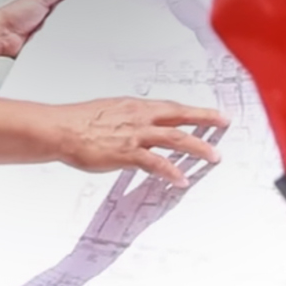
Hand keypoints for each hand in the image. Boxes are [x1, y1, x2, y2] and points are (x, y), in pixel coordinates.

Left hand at [0, 0, 78, 57]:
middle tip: (80, 21)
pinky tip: (62, 46)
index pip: (70, 5)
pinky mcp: (45, 48)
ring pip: (65, 36)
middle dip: (76, 23)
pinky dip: (60, 49)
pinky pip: (57, 49)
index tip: (90, 4)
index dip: (80, 5)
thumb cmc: (13, 15)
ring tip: (67, 34)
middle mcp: (49, 21)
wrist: (2, 35)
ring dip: (67, 36)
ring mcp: (47, 35)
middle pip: (70, 22)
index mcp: (48, 7)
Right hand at [48, 98, 227, 185]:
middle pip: (181, 117)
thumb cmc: (78, 120)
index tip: (212, 113)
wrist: (61, 128)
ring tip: (214, 157)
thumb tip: (134, 123)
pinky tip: (181, 180)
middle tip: (225, 123)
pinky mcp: (127, 153)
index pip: (172, 107)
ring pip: (175, 138)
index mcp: (135, 106)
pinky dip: (171, 171)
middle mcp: (140, 117)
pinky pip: (155, 163)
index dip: (194, 110)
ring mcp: (135, 135)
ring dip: (198, 147)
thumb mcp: (108, 111)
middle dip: (206, 120)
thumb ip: (126, 117)